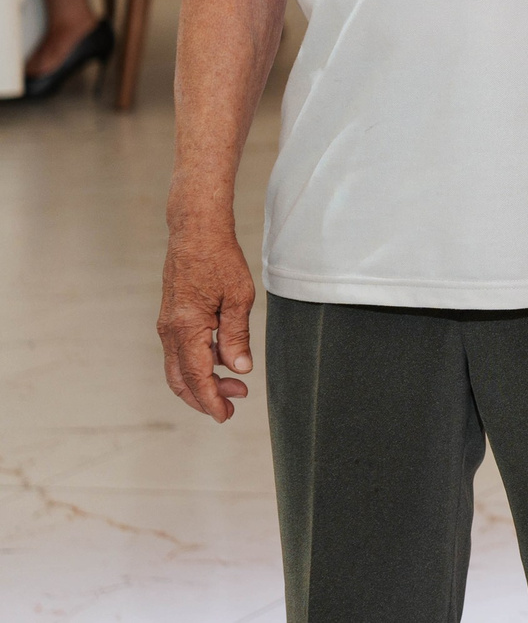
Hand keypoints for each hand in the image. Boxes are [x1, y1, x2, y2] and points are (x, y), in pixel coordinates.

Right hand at [159, 220, 255, 421]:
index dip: (211, 401)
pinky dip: (199, 363)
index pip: (197, 377)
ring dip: (203, 381)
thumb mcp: (238, 298)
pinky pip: (181, 351)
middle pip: (181, 381)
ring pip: (179, 368)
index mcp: (186, 328)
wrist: (195, 232)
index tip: (225, 415)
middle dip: (205, 397)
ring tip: (236, 383)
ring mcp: (167, 325)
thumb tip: (239, 369)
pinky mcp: (171, 318)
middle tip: (233, 405)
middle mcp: (170, 331)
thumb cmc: (219, 259)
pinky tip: (222, 359)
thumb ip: (237, 336)